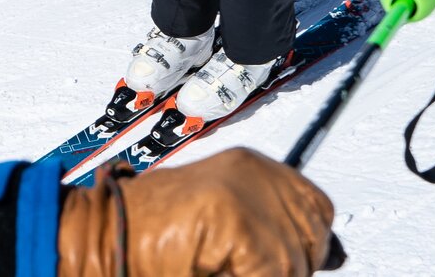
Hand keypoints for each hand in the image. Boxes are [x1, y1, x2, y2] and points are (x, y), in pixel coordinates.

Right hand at [58, 148, 339, 276]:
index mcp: (253, 167)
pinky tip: (211, 268)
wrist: (98, 238)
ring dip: (260, 273)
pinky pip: (274, 272)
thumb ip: (278, 234)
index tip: (264, 260)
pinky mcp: (237, 217)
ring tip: (212, 264)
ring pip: (296, 264)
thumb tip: (337, 256)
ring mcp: (247, 190)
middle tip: (228, 261)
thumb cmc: (151, 240)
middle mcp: (255, 170)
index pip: (317, 210)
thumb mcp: (226, 233)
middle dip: (281, 264)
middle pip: (313, 239)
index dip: (301, 246)